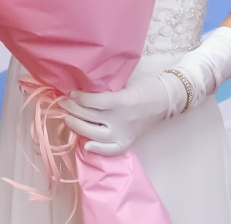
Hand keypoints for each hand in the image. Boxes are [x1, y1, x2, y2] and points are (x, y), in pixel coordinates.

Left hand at [61, 71, 177, 154]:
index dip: (79, 98)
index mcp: (122, 101)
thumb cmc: (145, 86)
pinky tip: (85, 144)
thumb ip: (106, 87)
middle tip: (63, 103)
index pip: (94, 102)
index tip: (71, 93)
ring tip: (68, 117)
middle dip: (72, 110)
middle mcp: (122, 120)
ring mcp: (125, 133)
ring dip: (77, 126)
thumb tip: (82, 88)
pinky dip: (97, 149)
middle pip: (90, 117)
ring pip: (95, 135)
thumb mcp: (125, 81)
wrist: (166, 99)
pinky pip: (111, 150)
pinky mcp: (128, 141)